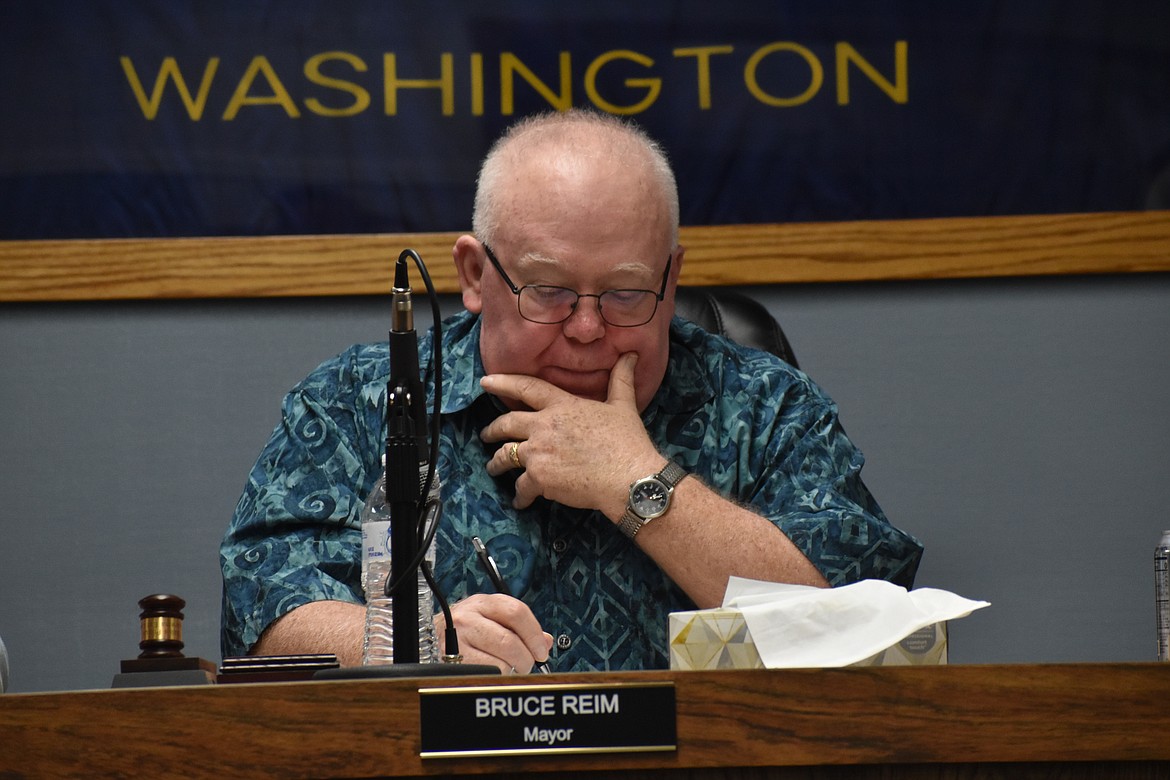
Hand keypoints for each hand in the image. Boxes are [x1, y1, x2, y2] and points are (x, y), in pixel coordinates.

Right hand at [435, 594, 552, 673]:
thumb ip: (520, 628)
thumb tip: (546, 641)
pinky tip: (494, 672)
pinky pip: (485, 672)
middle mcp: (469, 616)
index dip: (534, 634)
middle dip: (525, 657)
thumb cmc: (468, 628)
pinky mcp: (451, 659)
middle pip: (509, 640)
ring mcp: (458, 638)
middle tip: (527, 664)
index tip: (541, 650)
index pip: (517, 612)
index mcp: (485, 602)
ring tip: (509, 668)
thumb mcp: (493, 618)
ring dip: (512, 669)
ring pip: (499, 659)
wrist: (431, 635)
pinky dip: (496, 675)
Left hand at [480, 353, 663, 514]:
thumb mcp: (624, 406)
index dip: (503, 383)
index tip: (486, 382)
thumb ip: (621, 380)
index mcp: (562, 405)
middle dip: (492, 429)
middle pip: (506, 424)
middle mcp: (544, 426)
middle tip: (485, 433)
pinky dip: (519, 496)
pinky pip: (520, 487)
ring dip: (496, 463)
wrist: (628, 478)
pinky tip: (519, 501)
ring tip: (493, 467)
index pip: (526, 388)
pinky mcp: (538, 478)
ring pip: (505, 456)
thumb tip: (630, 356)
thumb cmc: (627, 442)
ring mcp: (538, 452)